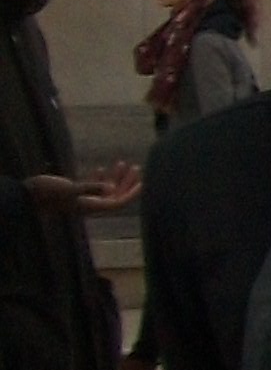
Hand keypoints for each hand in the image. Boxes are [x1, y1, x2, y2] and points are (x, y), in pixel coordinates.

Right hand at [23, 164, 137, 216]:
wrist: (27, 196)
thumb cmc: (48, 193)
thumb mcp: (70, 189)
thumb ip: (91, 188)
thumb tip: (111, 188)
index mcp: (92, 207)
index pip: (119, 202)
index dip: (132, 193)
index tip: (143, 181)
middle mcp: (90, 205)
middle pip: (115, 195)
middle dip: (127, 182)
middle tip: (137, 168)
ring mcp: (82, 199)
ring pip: (105, 189)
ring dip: (115, 177)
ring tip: (123, 163)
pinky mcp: (74, 193)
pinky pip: (92, 187)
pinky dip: (99, 178)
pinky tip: (101, 168)